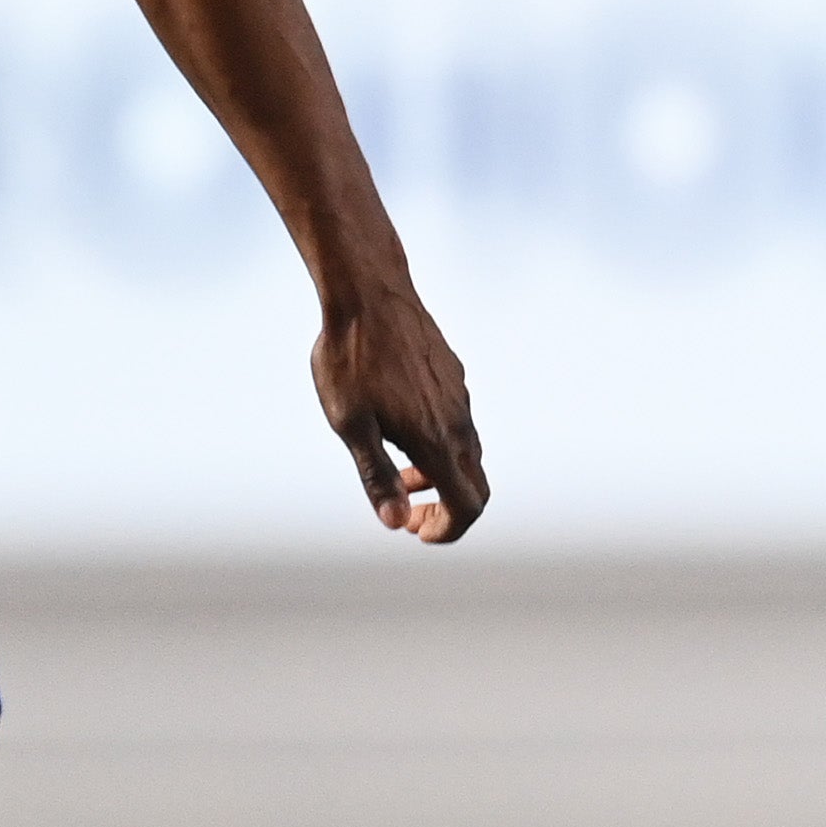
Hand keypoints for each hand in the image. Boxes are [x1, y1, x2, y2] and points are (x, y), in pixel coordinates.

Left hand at [313, 287, 485, 542]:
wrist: (367, 293)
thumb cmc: (350, 359)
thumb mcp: (350, 424)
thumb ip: (377, 476)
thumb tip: (396, 522)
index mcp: (436, 439)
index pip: (467, 505)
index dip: (448, 530)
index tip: (415, 533)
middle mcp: (458, 421)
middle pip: (475, 485)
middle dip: (446, 510)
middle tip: (408, 515)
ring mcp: (460, 396)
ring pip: (466, 453)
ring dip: (439, 476)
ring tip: (397, 470)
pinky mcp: (453, 376)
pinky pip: (458, 422)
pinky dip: (438, 444)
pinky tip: (399, 425)